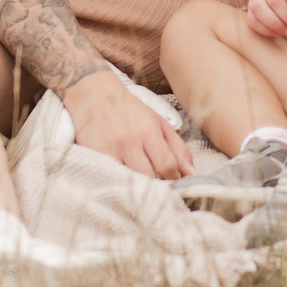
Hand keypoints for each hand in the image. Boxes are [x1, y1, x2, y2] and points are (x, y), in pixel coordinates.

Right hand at [63, 67, 192, 178]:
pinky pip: (109, 179)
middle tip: (157, 193)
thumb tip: (193, 174)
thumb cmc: (129, 109)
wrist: (93, 93)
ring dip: (137, 190)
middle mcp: (130, 141)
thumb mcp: (158, 122)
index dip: (173, 181)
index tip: (173, 187)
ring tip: (140, 191)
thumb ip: (177, 148)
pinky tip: (121, 186)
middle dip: (156, 188)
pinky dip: (117, 186)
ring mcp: (111, 149)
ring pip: (129, 182)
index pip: (167, 166)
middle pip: (149, 177)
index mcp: (149, 131)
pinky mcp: (93, 155)